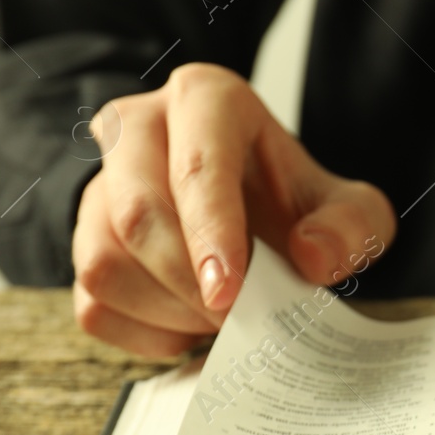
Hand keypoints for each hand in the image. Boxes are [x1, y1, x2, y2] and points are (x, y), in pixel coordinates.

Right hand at [72, 63, 395, 356]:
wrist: (259, 216)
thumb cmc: (295, 203)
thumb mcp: (351, 209)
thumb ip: (352, 227)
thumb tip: (313, 255)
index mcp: (206, 101)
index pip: (196, 165)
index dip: (211, 232)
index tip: (230, 292)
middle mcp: (137, 130)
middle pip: (137, 214)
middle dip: (189, 283)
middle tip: (237, 320)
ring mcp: (100, 187)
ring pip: (104, 260)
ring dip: (167, 311)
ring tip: (221, 322)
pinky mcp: (82, 243)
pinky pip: (92, 303)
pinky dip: (145, 334)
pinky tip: (190, 328)